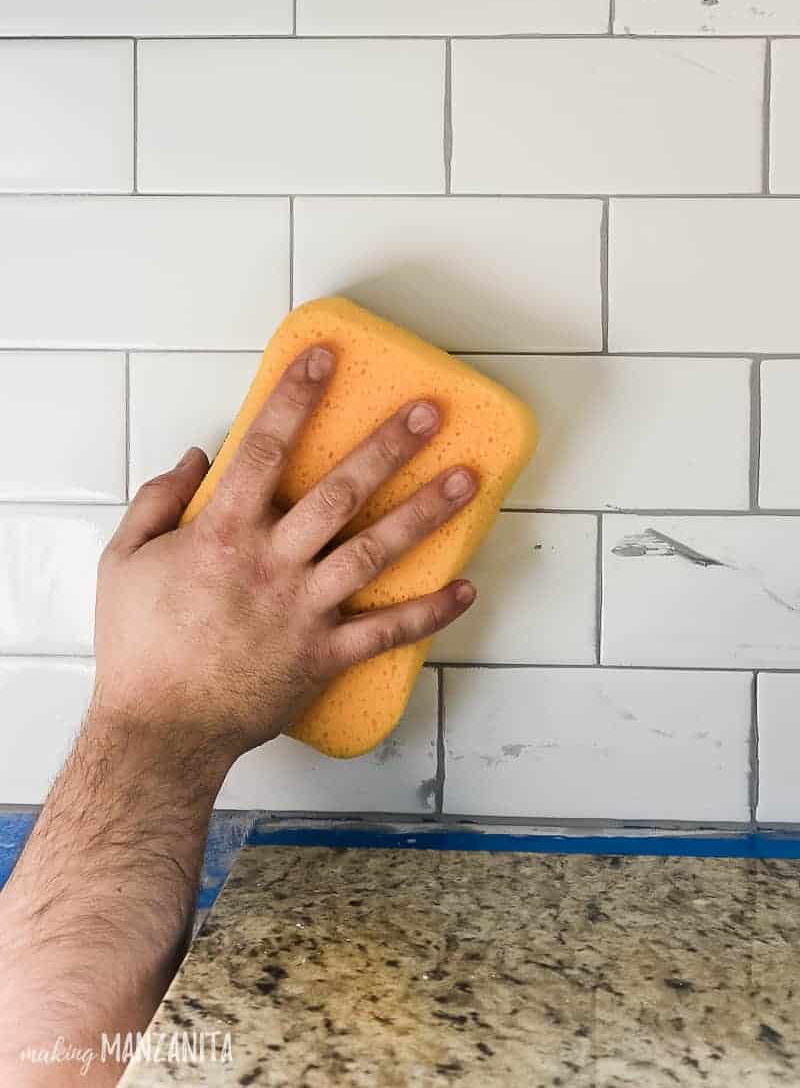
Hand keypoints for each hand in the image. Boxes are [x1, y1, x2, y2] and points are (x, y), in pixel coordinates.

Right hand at [93, 345, 477, 771]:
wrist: (159, 732)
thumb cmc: (138, 647)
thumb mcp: (124, 561)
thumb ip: (157, 500)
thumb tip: (198, 456)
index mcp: (222, 534)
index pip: (265, 449)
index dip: (295, 398)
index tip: (324, 357)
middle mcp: (272, 564)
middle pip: (339, 492)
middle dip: (387, 446)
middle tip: (429, 411)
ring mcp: (303, 610)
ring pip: (374, 551)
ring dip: (424, 513)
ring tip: (467, 479)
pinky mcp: (323, 655)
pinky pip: (385, 631)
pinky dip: (428, 613)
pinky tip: (466, 588)